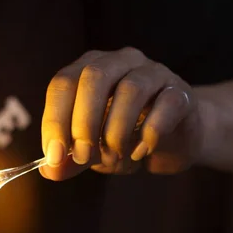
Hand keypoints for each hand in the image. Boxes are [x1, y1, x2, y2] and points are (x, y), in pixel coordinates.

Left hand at [40, 47, 202, 179]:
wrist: (174, 141)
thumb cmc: (124, 138)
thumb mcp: (91, 151)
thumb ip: (69, 159)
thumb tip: (50, 171)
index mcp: (89, 69)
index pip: (63, 83)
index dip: (55, 119)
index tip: (54, 154)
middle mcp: (120, 62)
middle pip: (94, 77)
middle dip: (83, 121)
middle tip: (83, 155)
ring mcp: (153, 72)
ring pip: (131, 89)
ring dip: (116, 130)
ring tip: (115, 156)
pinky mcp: (181, 92)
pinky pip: (166, 104)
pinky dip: (150, 132)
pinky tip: (141, 151)